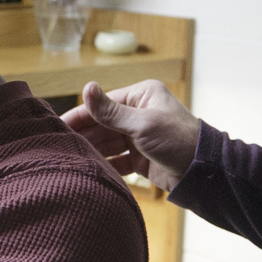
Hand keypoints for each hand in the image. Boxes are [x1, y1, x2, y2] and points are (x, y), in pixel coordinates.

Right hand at [59, 80, 200, 191]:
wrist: (204, 173)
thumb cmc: (179, 141)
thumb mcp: (143, 124)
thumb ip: (111, 111)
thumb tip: (87, 87)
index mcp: (141, 96)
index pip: (102, 105)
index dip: (79, 116)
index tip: (58, 127)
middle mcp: (139, 113)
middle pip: (103, 124)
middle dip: (84, 135)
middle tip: (59, 147)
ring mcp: (140, 136)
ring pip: (108, 142)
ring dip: (93, 150)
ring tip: (71, 159)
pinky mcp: (142, 158)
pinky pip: (118, 160)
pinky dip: (106, 164)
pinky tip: (91, 170)